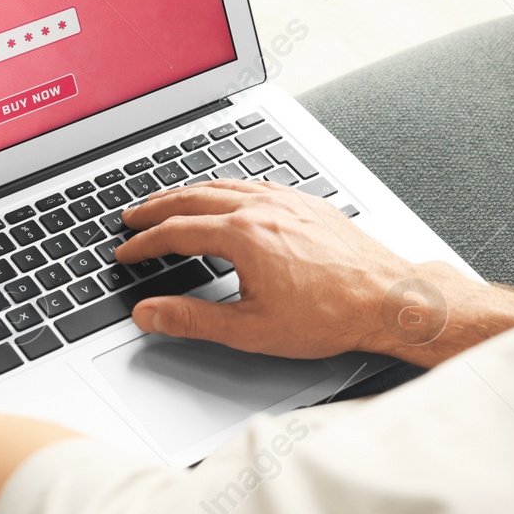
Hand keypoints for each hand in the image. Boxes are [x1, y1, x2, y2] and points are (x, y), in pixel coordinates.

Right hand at [114, 179, 422, 358]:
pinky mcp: (308, 204)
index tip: (126, 251)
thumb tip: (149, 314)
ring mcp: (288, 201)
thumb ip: (191, 320)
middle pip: (193, 198)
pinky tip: (229, 195)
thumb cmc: (329, 315)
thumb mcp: (249, 329)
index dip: (144, 243)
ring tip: (171, 201)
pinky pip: (256, 184)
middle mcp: (262, 208)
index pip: (177, 232)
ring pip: (225, 185)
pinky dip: (228, 188)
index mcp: (242, 235)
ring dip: (190, 192)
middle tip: (134, 216)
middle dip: (157, 207)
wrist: (387, 298)